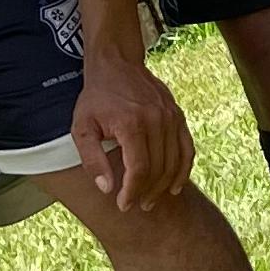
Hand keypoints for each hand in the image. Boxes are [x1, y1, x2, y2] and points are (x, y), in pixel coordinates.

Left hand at [71, 53, 192, 212]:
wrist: (117, 65)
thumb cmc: (96, 98)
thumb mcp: (82, 128)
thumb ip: (92, 159)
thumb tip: (107, 188)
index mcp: (132, 124)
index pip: (139, 169)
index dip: (132, 192)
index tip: (123, 205)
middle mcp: (156, 120)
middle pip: (159, 169)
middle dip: (147, 193)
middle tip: (136, 205)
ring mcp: (171, 117)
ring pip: (175, 162)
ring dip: (165, 186)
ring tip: (151, 200)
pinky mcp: (178, 115)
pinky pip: (187, 148)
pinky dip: (183, 170)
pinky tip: (175, 186)